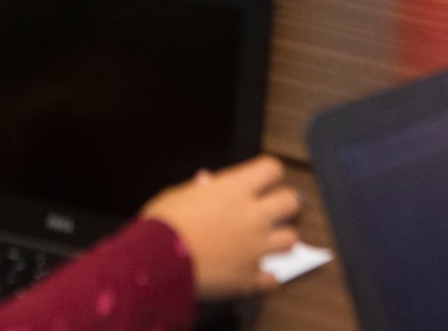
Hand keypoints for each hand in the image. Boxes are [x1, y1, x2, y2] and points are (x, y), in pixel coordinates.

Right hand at [140, 154, 299, 298]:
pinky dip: (266, 277)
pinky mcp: (249, 278)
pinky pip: (272, 279)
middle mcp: (253, 216)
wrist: (156, 264)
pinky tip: (256, 272)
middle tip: (271, 208)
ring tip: (266, 241)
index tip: (264, 179)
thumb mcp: (177, 195)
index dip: (269, 173)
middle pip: (291, 202)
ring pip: (291, 240)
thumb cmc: (163, 226)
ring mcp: (255, 248)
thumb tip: (206, 181)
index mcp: (235, 189)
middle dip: (283, 204)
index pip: (272, 169)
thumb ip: (199, 189)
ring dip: (280, 240)